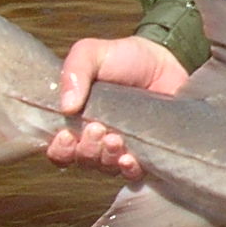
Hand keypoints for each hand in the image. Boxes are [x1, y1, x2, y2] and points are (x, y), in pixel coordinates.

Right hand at [44, 36, 188, 178]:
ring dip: (106, 156)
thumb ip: (73, 70)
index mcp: (76, 119)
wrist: (167, 59)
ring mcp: (121, 148)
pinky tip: (130, 159)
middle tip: (97, 128)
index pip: (58, 148)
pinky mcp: (147, 153)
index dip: (59, 148)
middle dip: (86, 148)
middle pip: (82, 159)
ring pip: (105, 167)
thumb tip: (66, 106)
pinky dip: (128, 169)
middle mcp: (96, 139)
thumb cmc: (126, 57)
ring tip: (115, 137)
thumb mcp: (93, 53)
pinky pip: (133, 173)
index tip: (67, 134)